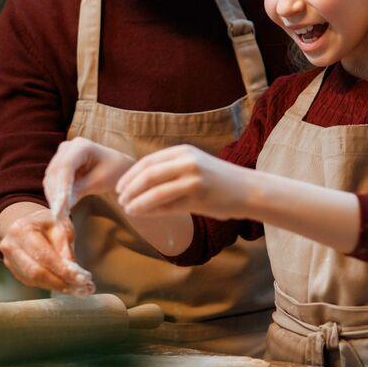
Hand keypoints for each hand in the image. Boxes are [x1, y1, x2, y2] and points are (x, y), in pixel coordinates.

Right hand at [0, 207, 94, 293]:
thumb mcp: (61, 226)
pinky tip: (62, 284)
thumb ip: (65, 248)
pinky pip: (31, 281)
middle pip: (35, 272)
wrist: (27, 221)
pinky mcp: (12, 269)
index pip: (44, 255)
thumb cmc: (46, 223)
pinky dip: (48, 284)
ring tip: (74, 287)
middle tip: (79, 288)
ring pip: (33, 280)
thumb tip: (73, 273)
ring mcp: (9, 259)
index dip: (62, 270)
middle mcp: (11, 245)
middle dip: (59, 282)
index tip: (80, 279)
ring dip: (55, 286)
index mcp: (22, 229)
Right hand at [43, 137, 135, 218]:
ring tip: (59, 216)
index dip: (61, 186)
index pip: (65, 166)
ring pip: (50, 178)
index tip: (61, 205)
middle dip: (55, 195)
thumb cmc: (113, 172)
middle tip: (58, 216)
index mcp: (82, 146)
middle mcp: (68, 147)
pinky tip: (59, 211)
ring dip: (53, 198)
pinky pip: (52, 182)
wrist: (117, 168)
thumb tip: (61, 206)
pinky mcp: (58, 166)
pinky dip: (55, 196)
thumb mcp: (99, 181)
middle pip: (55, 172)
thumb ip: (80, 190)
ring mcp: (61, 155)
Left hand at [115, 145, 255, 220]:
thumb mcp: (194, 165)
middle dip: (129, 189)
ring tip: (127, 209)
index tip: (119, 187)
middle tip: (119, 200)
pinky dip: (151, 211)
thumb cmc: (218, 180)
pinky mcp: (199, 197)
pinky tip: (143, 215)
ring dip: (137, 202)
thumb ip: (170, 169)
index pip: (148, 162)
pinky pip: (168, 206)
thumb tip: (139, 183)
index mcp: (183, 151)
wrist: (248, 189)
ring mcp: (193, 178)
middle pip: (148, 175)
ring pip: (155, 192)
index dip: (130, 176)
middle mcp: (187, 161)